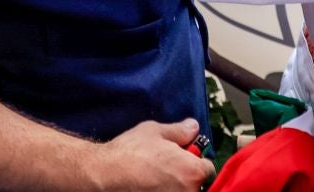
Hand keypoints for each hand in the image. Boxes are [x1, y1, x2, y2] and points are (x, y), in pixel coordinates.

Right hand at [84, 120, 209, 191]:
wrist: (104, 175)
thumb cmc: (129, 153)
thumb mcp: (155, 132)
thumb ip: (180, 131)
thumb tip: (193, 127)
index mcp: (192, 171)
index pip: (208, 170)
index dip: (196, 163)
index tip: (184, 161)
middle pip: (197, 186)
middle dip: (186, 178)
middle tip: (166, 171)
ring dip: (173, 188)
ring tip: (154, 181)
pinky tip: (147, 187)